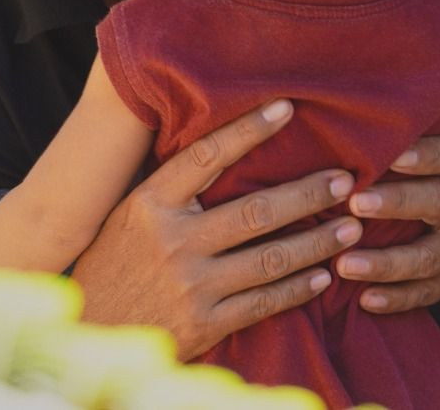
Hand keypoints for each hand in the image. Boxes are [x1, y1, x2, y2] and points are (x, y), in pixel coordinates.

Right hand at [71, 100, 362, 360]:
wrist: (89, 330)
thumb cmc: (109, 267)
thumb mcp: (125, 219)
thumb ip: (167, 194)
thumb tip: (217, 154)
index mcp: (149, 206)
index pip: (205, 157)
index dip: (248, 131)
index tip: (286, 109)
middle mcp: (172, 241)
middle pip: (254, 210)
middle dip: (307, 193)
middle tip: (345, 179)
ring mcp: (191, 285)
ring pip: (270, 258)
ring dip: (317, 242)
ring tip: (351, 227)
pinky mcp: (205, 324)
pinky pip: (265, 302)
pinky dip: (298, 289)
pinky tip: (323, 276)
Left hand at [336, 134, 439, 312]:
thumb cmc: (400, 172)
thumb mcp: (400, 150)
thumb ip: (372, 139)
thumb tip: (308, 112)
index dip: (424, 155)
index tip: (390, 156)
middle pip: (439, 201)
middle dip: (397, 203)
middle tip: (355, 204)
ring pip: (430, 256)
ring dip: (387, 262)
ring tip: (345, 265)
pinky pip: (426, 293)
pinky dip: (396, 299)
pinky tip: (364, 300)